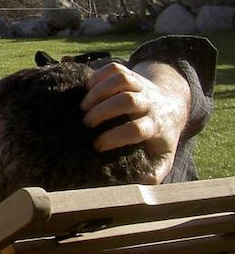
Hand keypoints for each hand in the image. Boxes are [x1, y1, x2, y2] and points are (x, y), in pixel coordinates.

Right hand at [81, 61, 190, 181]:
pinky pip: (115, 69)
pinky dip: (99, 75)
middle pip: (129, 101)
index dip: (115, 137)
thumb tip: (138, 184)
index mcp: (156, 126)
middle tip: (86, 123)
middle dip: (103, 111)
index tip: (97, 145)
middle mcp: (150, 103)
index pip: (137, 129)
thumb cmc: (158, 137)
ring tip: (83, 106)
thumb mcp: (161, 157)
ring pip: (122, 80)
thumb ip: (153, 173)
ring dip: (99, 92)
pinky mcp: (131, 75)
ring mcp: (141, 87)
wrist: (171, 106)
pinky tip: (87, 87)